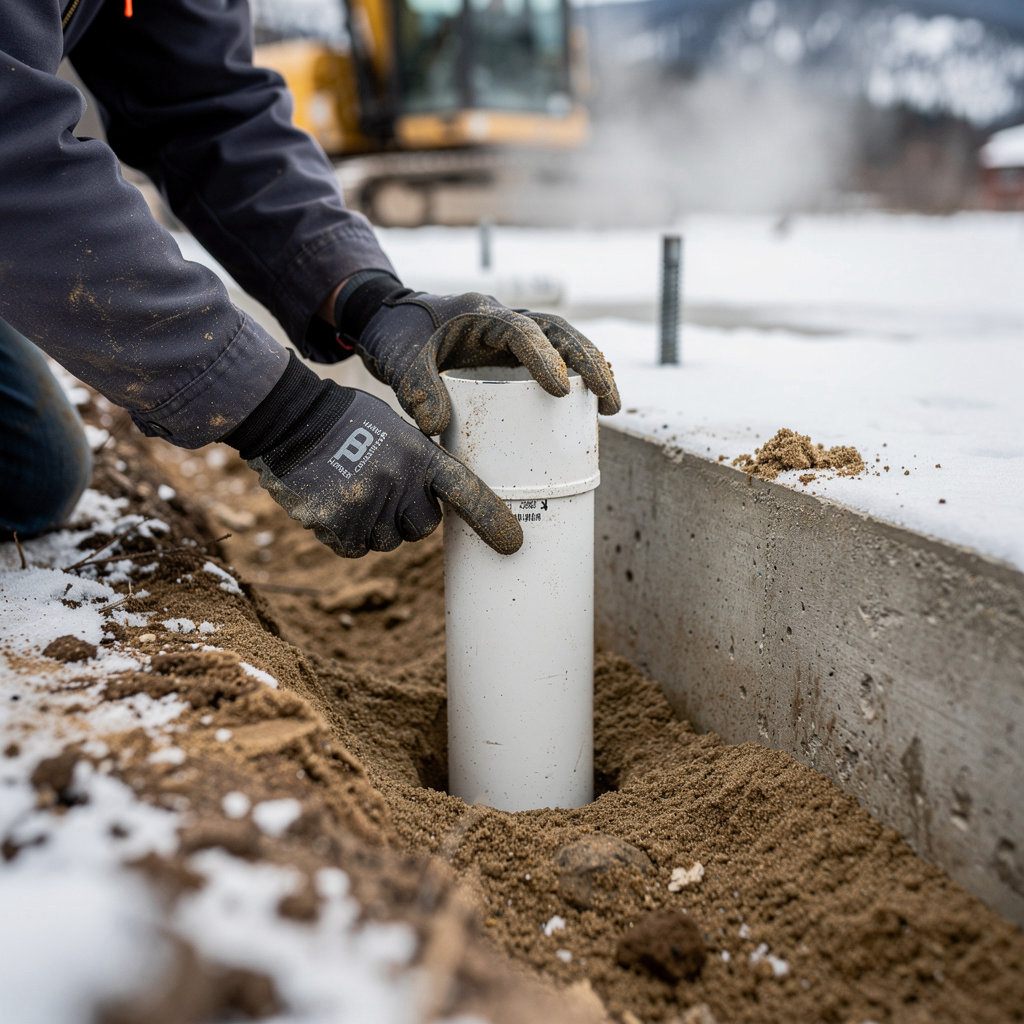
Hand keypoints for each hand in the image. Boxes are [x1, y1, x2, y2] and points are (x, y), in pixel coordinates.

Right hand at [226, 356, 521, 556]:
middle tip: (384, 488)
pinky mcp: (335, 525)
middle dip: (408, 515)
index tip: (512, 543)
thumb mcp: (399, 431)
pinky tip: (334, 502)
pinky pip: (354, 547)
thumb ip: (421, 464)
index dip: (490, 519)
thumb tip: (438, 501)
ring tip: (352, 488)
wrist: (290, 420)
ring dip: (373, 524)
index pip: (466, 491)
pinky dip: (345, 533)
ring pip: (386, 540)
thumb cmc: (350, 422)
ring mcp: (366, 506)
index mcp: (420, 456)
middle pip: (422, 528)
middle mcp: (399, 483)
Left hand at [335, 275, 619, 435]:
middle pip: (559, 332)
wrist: (389, 320)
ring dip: (591, 370)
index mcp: (480, 313)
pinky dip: (572, 381)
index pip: (521, 330)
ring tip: (611, 407)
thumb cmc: (396, 335)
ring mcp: (511, 337)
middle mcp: (504, 319)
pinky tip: (585, 412)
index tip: (559, 388)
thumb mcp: (398, 360)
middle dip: (589, 362)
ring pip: (563, 343)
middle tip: (609, 399)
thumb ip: (415, 389)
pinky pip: (550, 361)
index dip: (543, 356)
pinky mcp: (511, 356)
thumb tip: (436, 428)